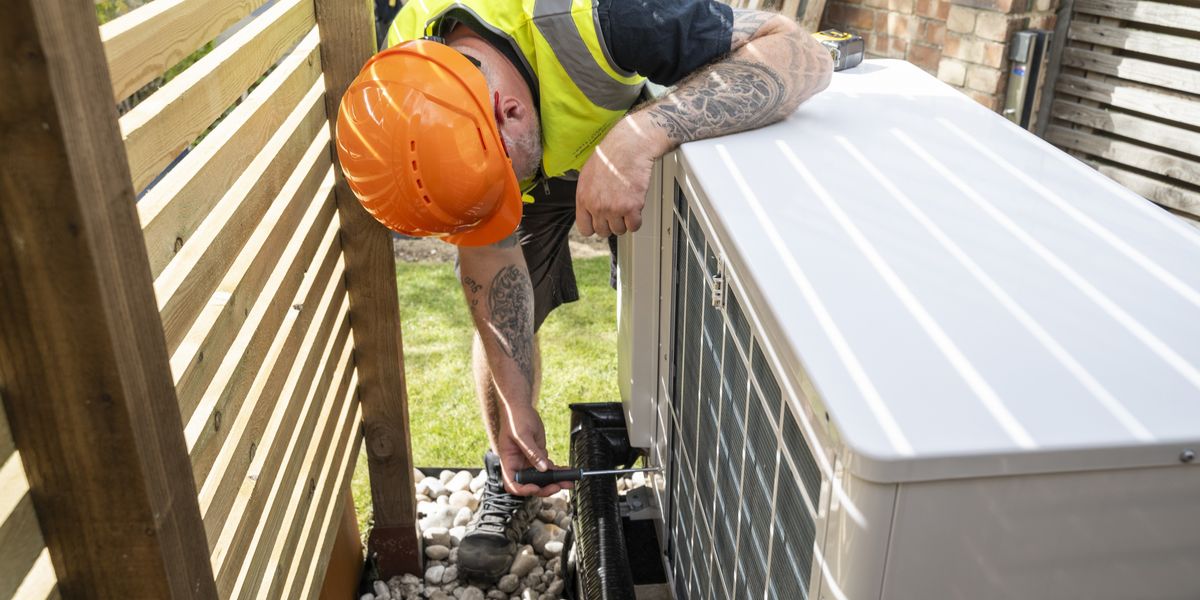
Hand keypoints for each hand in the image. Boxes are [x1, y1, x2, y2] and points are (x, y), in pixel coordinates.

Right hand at [494, 402, 571, 496]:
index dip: (523, 490)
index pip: (512, 484)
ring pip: (541, 478)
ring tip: (568, 482)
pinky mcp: (538, 455)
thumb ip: (533, 453)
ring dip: (555, 481)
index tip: (536, 487)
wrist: (520, 408)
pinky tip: (567, 471)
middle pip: (530, 484)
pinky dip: (558, 471)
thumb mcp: (523, 435)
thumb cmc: (514, 418)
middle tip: (558, 487)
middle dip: (544, 488)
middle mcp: (518, 464)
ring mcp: (529, 461)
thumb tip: (543, 468)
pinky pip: (548, 467)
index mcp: (509, 462)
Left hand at [575, 116, 665, 237]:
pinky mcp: (632, 207)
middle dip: (611, 224)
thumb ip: (587, 196)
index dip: (594, 227)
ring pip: (620, 230)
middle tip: (617, 213)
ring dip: (624, 221)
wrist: (629, 147)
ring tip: (626, 206)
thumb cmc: (610, 156)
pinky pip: (634, 225)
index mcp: (583, 198)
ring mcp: (614, 208)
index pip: (585, 229)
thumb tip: (589, 208)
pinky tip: (636, 207)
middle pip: (603, 232)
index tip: (601, 223)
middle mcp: (597, 206)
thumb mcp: (587, 176)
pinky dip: (637, 219)